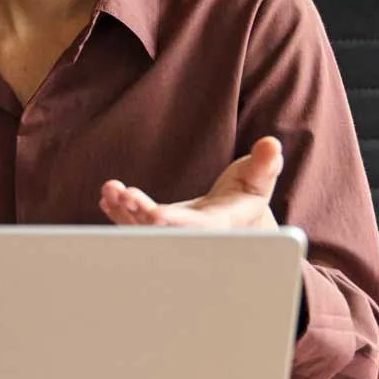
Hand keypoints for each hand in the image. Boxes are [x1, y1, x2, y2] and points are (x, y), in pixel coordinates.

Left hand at [99, 136, 283, 229]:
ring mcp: (172, 232)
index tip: (153, 213)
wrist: (240, 221)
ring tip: (110, 189)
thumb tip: (271, 145)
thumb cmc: (250, 195)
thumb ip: (266, 163)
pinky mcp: (160, 227)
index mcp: (217, 225)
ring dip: (124, 211)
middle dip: (139, 216)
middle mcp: (190, 234)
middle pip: (161, 232)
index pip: (192, 228)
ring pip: (143, 229)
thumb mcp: (261, 178)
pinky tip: (107, 197)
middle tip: (122, 194)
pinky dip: (119, 213)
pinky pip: (135, 225)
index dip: (171, 222)